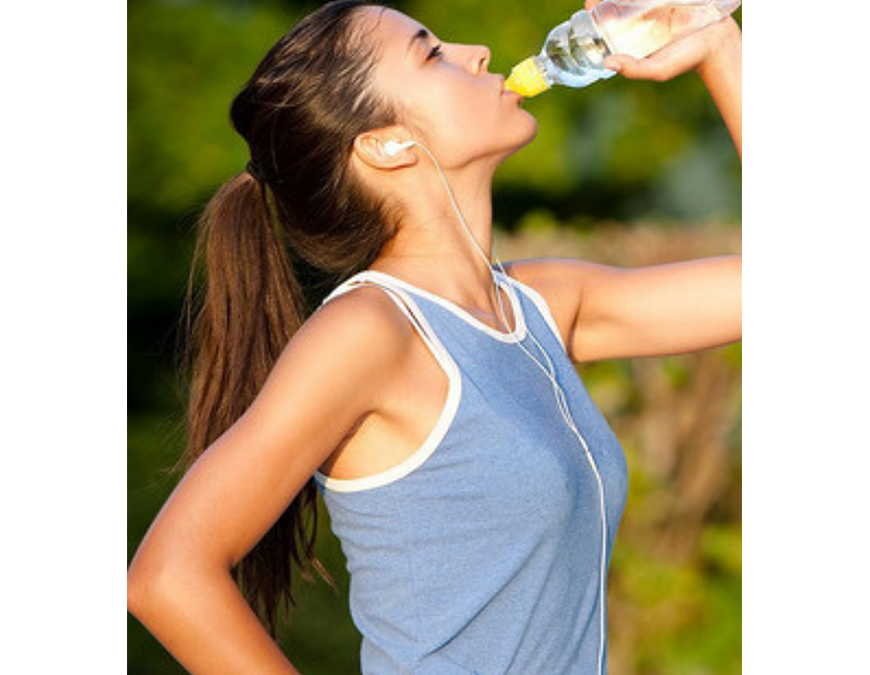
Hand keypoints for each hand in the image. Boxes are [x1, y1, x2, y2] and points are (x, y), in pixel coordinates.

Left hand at [585, 0, 741, 82]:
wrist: (715, 41)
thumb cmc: (685, 60)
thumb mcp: (658, 69)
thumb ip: (634, 69)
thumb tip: (606, 63)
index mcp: (628, 37)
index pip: (604, 21)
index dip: (594, 11)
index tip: (590, 7)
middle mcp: (636, 19)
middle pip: (614, 3)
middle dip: (604, 0)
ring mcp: (649, 5)